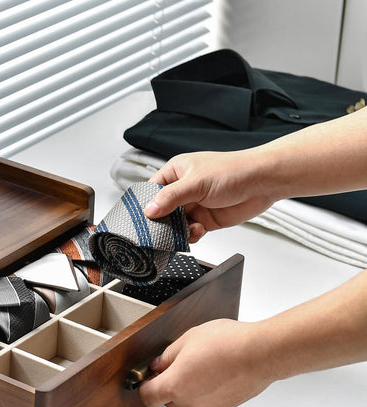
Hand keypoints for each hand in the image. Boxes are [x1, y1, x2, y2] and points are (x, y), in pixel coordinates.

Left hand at [137, 318, 275, 406]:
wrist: (262, 353)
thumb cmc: (227, 344)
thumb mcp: (187, 340)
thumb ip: (167, 356)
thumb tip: (159, 365)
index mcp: (175, 386)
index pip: (147, 396)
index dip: (145, 385)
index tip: (148, 375)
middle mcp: (191, 401)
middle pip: (167, 400)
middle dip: (166, 384)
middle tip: (174, 364)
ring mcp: (209, 406)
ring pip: (188, 400)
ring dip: (187, 387)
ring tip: (199, 362)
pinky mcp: (226, 405)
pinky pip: (206, 400)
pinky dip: (205, 389)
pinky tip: (214, 369)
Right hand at [143, 151, 274, 242]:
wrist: (263, 182)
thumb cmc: (234, 171)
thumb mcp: (195, 182)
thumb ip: (170, 197)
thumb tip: (149, 210)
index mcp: (176, 172)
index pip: (151, 190)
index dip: (145, 203)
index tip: (142, 217)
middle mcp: (184, 189)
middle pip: (162, 210)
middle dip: (162, 221)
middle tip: (159, 231)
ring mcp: (195, 205)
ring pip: (176, 223)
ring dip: (177, 230)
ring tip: (183, 230)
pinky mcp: (206, 219)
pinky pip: (190, 231)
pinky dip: (191, 235)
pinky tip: (198, 230)